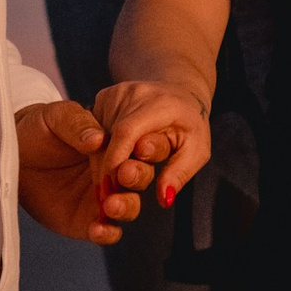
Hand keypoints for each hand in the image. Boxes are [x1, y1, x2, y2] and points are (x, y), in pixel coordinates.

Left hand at [16, 97, 161, 244]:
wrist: (10, 156)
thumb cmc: (36, 129)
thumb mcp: (55, 117)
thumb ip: (77, 124)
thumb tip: (98, 139)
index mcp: (115, 143)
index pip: (141, 146)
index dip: (146, 148)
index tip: (139, 148)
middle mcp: (114, 171)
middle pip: (141, 177)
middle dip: (139, 177)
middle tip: (126, 175)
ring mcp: (102, 198)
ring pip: (129, 207)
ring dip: (126, 207)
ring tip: (110, 205)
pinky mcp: (86, 221)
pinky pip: (106, 231)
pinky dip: (107, 233)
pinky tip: (98, 229)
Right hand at [91, 79, 212, 209]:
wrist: (180, 95)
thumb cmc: (189, 126)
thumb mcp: (196, 151)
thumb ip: (179, 173)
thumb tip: (164, 198)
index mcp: (160, 104)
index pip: (127, 132)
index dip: (115, 160)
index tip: (113, 187)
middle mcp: (134, 93)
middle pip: (109, 137)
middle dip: (108, 169)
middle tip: (110, 194)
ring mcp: (116, 93)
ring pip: (98, 137)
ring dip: (101, 163)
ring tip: (114, 179)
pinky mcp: (103, 97)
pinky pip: (94, 130)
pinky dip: (100, 151)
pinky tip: (111, 161)